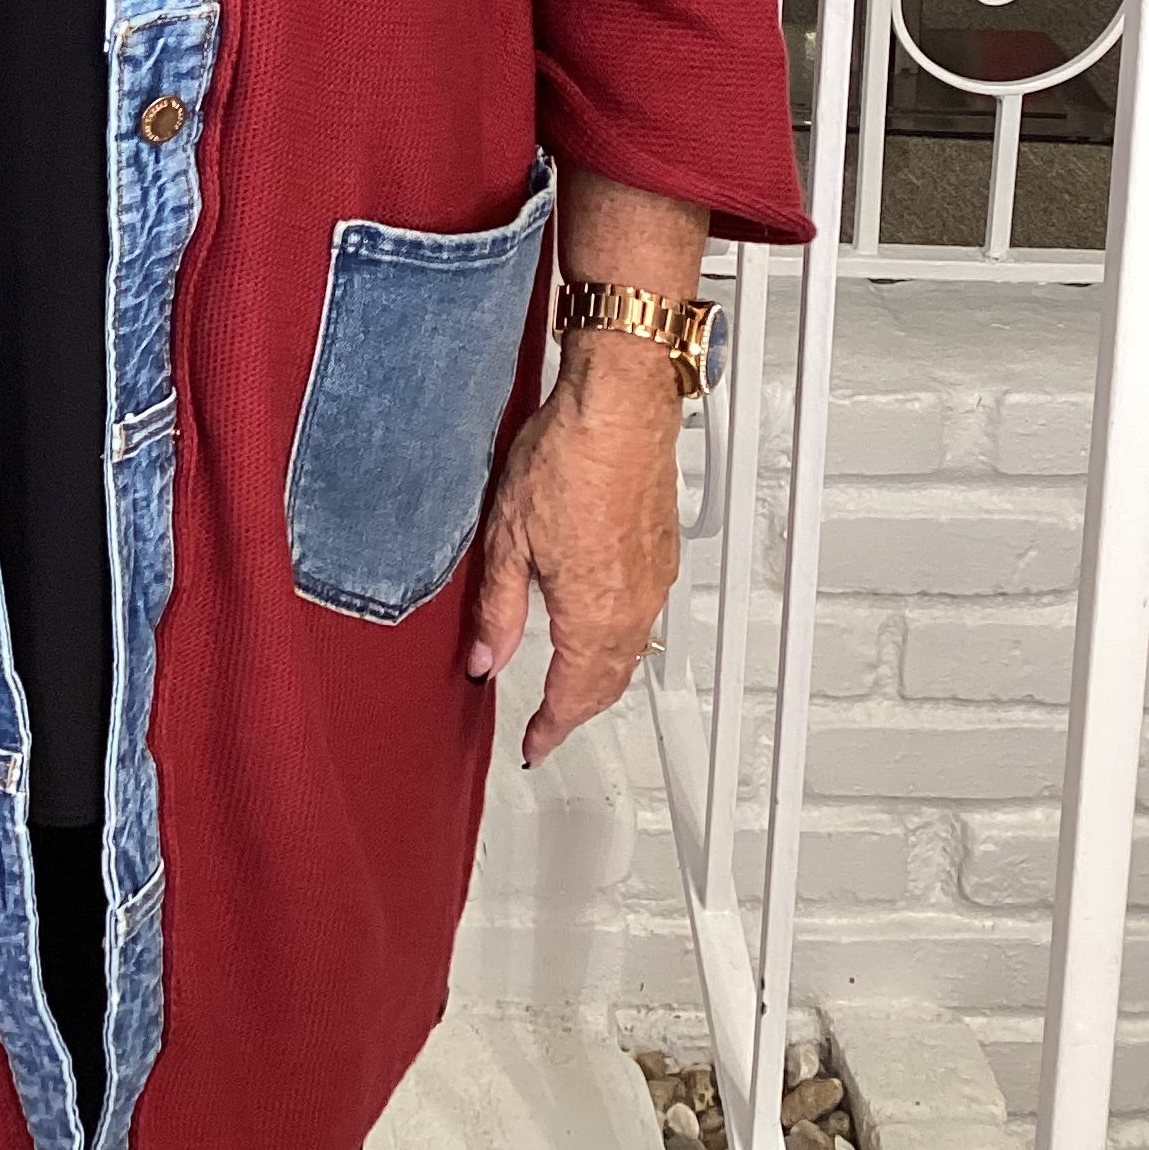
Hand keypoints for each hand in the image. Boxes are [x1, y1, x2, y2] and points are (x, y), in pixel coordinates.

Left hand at [468, 326, 682, 767]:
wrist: (619, 405)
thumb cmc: (569, 457)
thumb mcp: (508, 538)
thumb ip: (498, 609)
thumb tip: (485, 659)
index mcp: (593, 614)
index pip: (572, 696)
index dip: (550, 727)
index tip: (534, 744)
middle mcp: (633, 606)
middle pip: (609, 682)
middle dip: (577, 710)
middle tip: (550, 724)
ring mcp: (654, 579)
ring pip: (632, 651)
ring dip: (602, 678)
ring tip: (572, 686)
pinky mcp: (663, 551)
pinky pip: (645, 616)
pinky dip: (622, 639)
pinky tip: (603, 626)